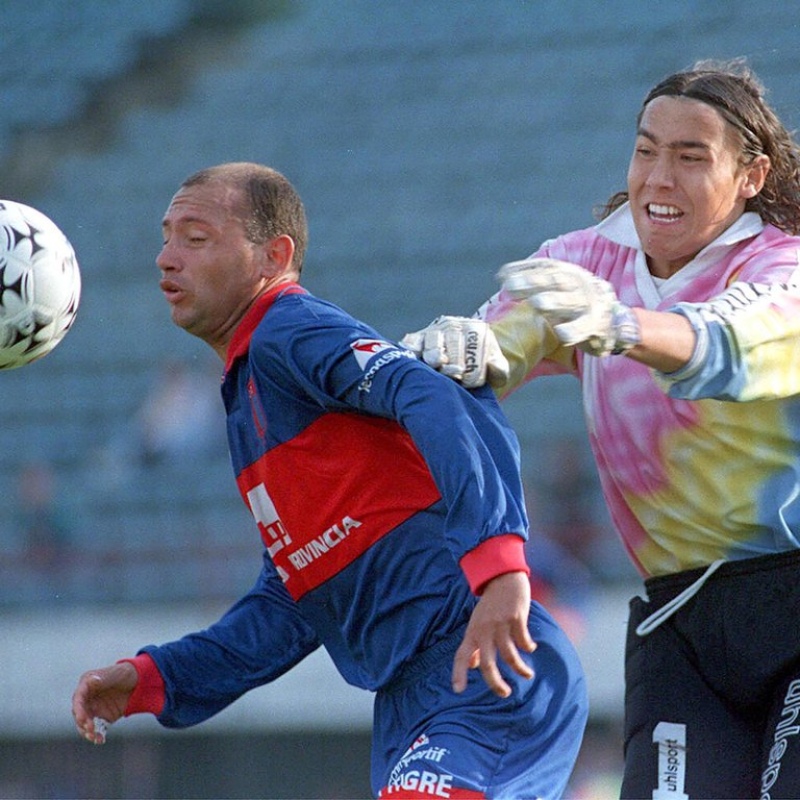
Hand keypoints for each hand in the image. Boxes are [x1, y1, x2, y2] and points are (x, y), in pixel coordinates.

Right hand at [72, 662, 137, 743]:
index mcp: (87, 685)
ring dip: (87, 732)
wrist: (139, 680)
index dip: (78, 710)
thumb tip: (91, 681)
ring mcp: (94, 709)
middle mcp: (87, 699)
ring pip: (85, 724)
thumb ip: (103, 678)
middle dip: (82, 723)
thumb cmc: (124, 673)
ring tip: (94, 737)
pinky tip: (100, 740)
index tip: (82, 719)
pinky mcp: (103, 718)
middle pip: (79, 714)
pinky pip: (97, 729)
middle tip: (90, 729)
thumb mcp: (115, 673)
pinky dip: (97, 735)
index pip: (78, 699)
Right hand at [401, 316, 508, 387]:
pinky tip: (417, 362)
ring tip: (440, 368)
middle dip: (452, 366)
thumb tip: (492, 366)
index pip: (473, 347)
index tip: (469, 382)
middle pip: (451, 345)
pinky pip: (412, 342)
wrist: (464, 362)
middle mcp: (454, 324)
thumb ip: (499, 370)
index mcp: (476, 328)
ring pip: (432, 344)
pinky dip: (412, 350)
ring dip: (434, 360)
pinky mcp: (418, 337)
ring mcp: (435, 329)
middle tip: (455, 377)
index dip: (471, 368)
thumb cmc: (481, 367)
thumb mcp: (496, 370)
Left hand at [452, 571, 535, 697]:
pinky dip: (528, 647)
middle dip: (496, 682)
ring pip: (509, 655)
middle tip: (505, 693)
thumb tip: (474, 665)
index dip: (459, 673)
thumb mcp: (478, 624)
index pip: (461, 655)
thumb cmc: (490, 605)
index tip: (458, 690)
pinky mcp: (516, 617)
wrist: (503, 578)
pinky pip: (523, 641)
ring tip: (527, 674)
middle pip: (488, 663)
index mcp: (472, 632)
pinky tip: (531, 647)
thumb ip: (476, 644)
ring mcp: (500, 624)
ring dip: (520, 668)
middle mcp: (484, 630)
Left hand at [498, 258, 639, 355]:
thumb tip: (502, 277)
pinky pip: (584, 328)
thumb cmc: (577, 302)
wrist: (615, 322)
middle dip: (533, 283)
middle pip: (555, 282)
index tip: (501, 275)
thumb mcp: (560, 286)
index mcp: (569, 273)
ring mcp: (588, 305)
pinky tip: (561, 335)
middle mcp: (579, 285)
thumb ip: (536, 280)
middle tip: (510, 287)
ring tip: (537, 303)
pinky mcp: (596, 326)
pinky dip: (573, 331)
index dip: (524, 270)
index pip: (546, 267)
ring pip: (570, 302)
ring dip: (554, 302)